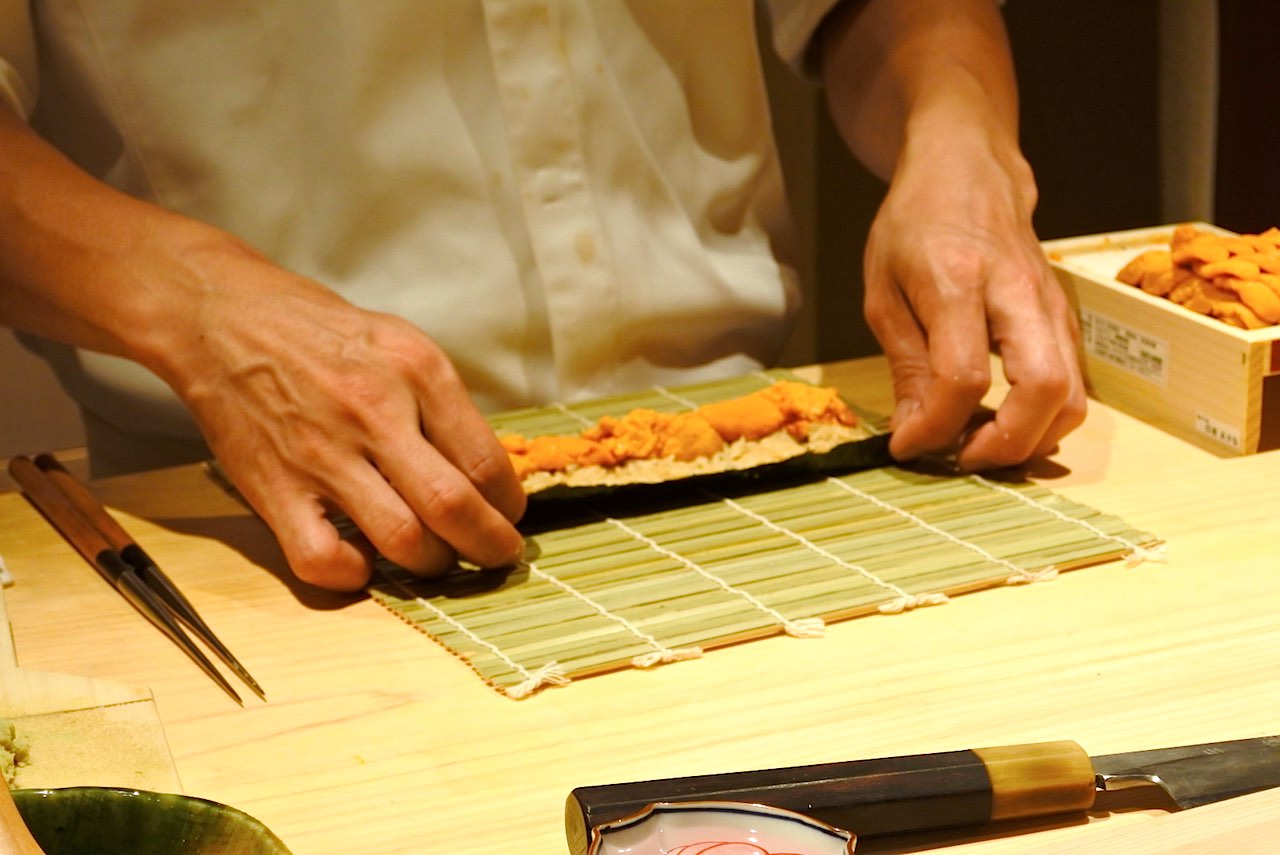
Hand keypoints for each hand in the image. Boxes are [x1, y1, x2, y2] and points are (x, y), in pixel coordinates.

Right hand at [157, 240, 526, 590]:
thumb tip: (483, 473)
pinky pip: (322, 560)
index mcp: (417, 372)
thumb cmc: (321, 333)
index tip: (508, 515)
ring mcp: (322, 455)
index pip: (486, 461)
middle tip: (497, 556)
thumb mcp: (401, 343)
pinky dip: (354, 577)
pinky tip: (364, 564)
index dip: (509, 504)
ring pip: (402, 540)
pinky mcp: (273, 489)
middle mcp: (374, 413)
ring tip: (438, 560)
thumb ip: (442, 404)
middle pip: (453, 506)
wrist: (223, 318)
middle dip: (491, 546)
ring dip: (434, 565)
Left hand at [862, 130, 1086, 469]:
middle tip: (961, 459)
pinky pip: (1072, 383)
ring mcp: (1053, 306)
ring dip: (1031, 440)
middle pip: (1044, 390)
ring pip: (1074, 395)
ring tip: (979, 446)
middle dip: (1007, 445)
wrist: (969, 169)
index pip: (962, 376)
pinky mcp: (1066, 318)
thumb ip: (906, 365)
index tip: (906, 447)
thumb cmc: (915, 225)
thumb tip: (915, 434)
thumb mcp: (883, 292)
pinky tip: (999, 422)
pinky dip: (1042, 419)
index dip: (935, 427)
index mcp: (959, 281)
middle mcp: (1018, 293)